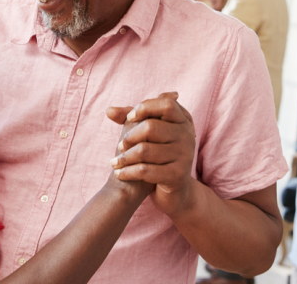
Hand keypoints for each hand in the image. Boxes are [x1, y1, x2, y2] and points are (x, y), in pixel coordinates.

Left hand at [108, 92, 196, 216]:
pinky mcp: (177, 175)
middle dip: (129, 137)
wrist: (175, 191)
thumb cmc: (158, 157)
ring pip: (144, 150)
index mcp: (183, 122)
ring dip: (124, 157)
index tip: (130, 118)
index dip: (145, 108)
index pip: (166, 104)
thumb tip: (109, 110)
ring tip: (115, 163)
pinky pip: (145, 170)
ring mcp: (184, 156)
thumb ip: (130, 119)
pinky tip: (119, 174)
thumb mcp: (147, 135)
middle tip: (120, 147)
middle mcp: (187, 137)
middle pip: (150, 127)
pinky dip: (127, 172)